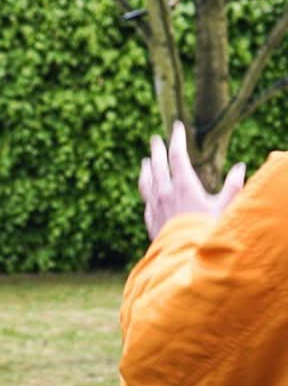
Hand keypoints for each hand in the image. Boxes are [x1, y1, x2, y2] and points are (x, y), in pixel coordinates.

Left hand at [138, 120, 245, 240]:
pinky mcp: (150, 219)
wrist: (188, 258)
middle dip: (157, 149)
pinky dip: (147, 191)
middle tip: (155, 139)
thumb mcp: (227, 208)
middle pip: (157, 164)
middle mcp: (164, 192)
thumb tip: (240, 167)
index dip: (177, 139)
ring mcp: (154, 206)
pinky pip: (146, 200)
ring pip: (146, 181)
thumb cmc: (210, 232)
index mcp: (183, 185)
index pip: (177, 155)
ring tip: (146, 161)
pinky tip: (149, 192)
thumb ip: (233, 186)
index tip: (177, 126)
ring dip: (146, 169)